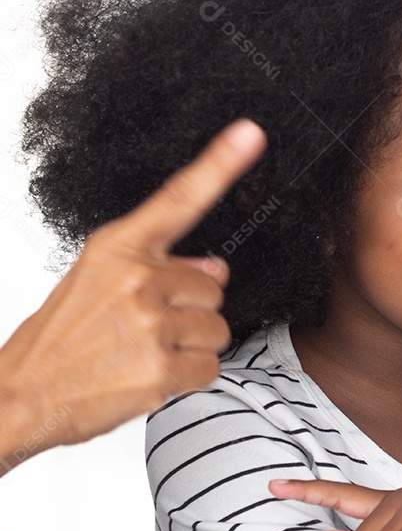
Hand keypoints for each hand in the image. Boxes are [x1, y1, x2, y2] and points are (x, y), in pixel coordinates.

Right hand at [0, 119, 265, 466]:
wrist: (20, 396)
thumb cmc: (60, 341)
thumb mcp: (98, 285)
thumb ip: (159, 269)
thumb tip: (216, 267)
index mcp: (117, 248)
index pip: (178, 200)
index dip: (220, 166)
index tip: (251, 134)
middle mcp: (137, 279)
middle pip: (213, 289)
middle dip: (189, 312)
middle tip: (143, 330)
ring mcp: (151, 323)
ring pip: (217, 328)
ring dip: (191, 347)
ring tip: (143, 354)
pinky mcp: (162, 367)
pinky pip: (211, 366)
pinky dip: (188, 378)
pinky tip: (150, 377)